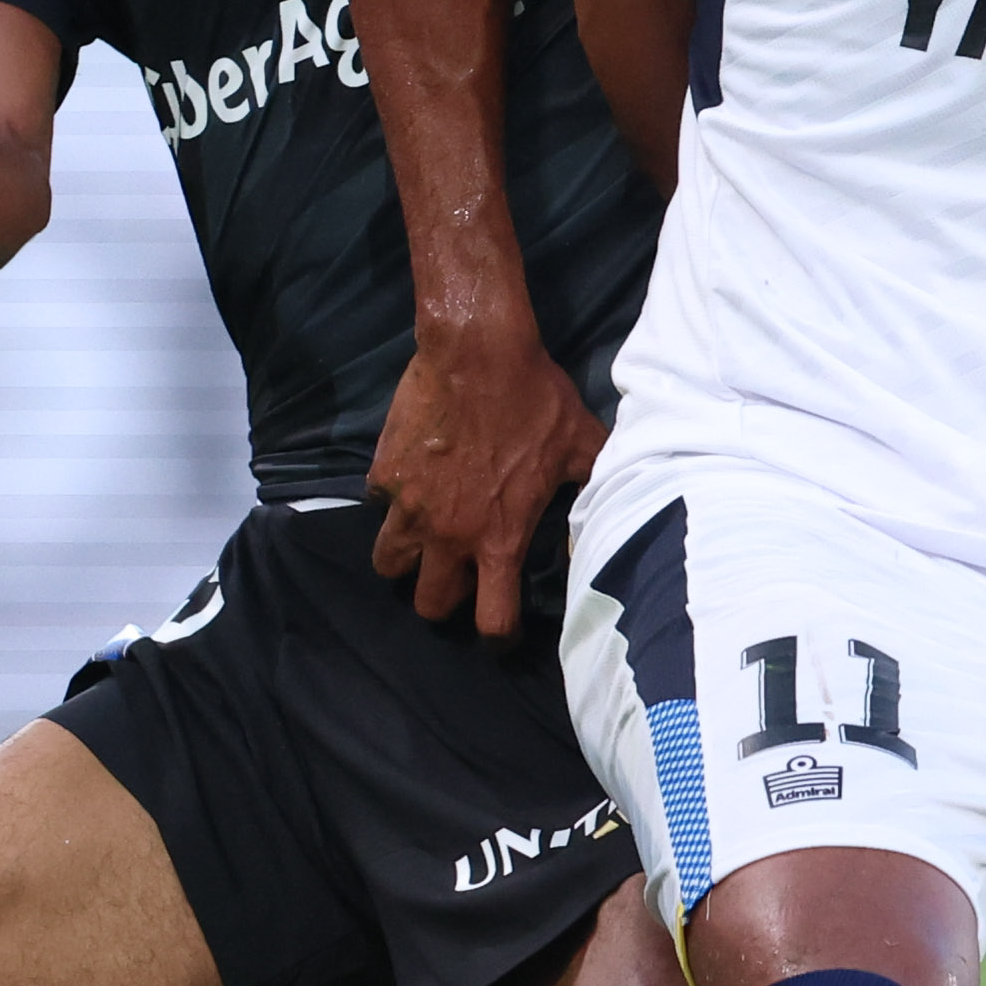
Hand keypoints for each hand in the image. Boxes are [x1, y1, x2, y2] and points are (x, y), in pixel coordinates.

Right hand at [367, 309, 602, 639]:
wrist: (477, 351)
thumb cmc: (535, 398)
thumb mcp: (581, 444)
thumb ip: (592, 487)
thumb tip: (606, 512)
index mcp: (499, 538)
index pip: (491, 620)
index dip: (497, 635)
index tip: (500, 629)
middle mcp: (450, 534)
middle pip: (429, 605)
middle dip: (443, 602)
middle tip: (457, 580)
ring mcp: (410, 506)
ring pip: (390, 565)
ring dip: (407, 562)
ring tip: (422, 544)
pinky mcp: (383, 475)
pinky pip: (379, 506)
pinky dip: (392, 504)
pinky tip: (410, 486)